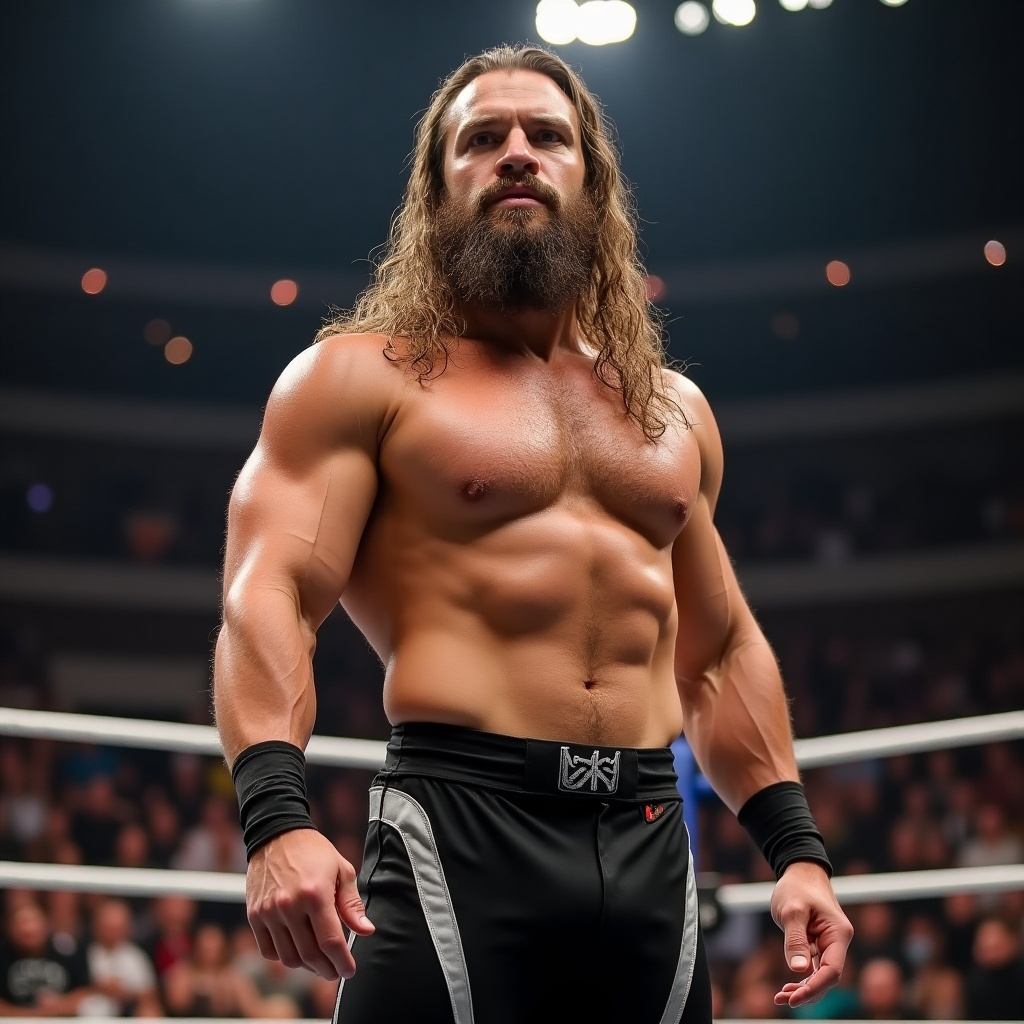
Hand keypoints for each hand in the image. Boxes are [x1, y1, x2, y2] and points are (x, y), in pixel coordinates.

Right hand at [245, 827, 374, 979]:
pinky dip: (284, 957)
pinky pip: (268, 950)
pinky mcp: (254, 915)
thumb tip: (366, 931)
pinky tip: (297, 950)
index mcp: (315, 894)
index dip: (342, 962)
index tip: (349, 971)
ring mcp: (269, 912)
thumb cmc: (314, 852)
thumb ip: (352, 904)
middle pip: (310, 955)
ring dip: (306, 966)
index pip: (331, 941)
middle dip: (326, 969)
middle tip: (335, 970)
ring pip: (288, 958)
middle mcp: (290, 905)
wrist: (278, 834)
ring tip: (318, 962)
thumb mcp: (342, 870)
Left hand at [770, 861, 852, 1008]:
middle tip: (783, 1000)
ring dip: (802, 988)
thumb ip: (796, 939)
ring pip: (819, 974)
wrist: (799, 871)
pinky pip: (812, 967)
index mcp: (838, 934)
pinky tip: (786, 988)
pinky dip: (801, 977)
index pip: (832, 970)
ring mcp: (828, 944)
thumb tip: (800, 970)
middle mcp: (837, 942)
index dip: (815, 987)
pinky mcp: (818, 944)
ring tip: (780, 997)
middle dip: (807, 992)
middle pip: (827, 977)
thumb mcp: (792, 910)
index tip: (795, 997)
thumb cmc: (797, 887)